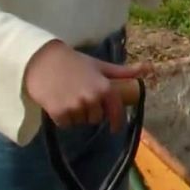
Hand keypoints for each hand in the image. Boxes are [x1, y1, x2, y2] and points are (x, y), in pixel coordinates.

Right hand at [23, 40, 141, 131]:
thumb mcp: (99, 66)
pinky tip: (59, 104)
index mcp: (104, 87)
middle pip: (96, 118)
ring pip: (81, 122)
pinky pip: (66, 124)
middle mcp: (91, 99)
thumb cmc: (74, 62)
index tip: (115, 129)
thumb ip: (122, 72)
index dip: (116, 122)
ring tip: (69, 98)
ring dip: (77, 115)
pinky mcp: (59, 113)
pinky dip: (63, 118)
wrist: (42, 61)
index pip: (115, 111)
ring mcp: (75, 107)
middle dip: (91, 112)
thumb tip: (147, 68)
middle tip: (81, 98)